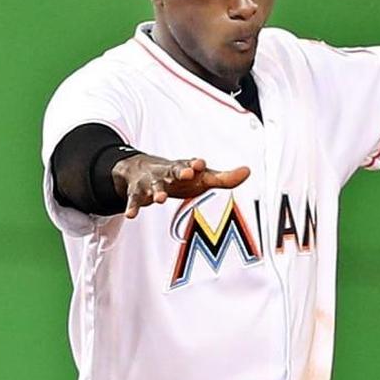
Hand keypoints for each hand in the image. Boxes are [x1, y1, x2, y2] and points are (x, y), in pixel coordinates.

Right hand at [112, 155, 250, 218]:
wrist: (142, 169)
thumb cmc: (180, 176)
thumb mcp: (202, 177)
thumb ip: (224, 178)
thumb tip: (248, 171)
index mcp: (184, 168)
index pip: (191, 165)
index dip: (196, 164)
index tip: (200, 164)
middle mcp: (167, 173)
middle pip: (173, 171)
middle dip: (179, 171)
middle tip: (186, 173)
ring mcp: (151, 182)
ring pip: (153, 186)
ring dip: (156, 192)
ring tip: (159, 199)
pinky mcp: (137, 193)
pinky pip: (134, 200)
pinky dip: (132, 207)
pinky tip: (131, 215)